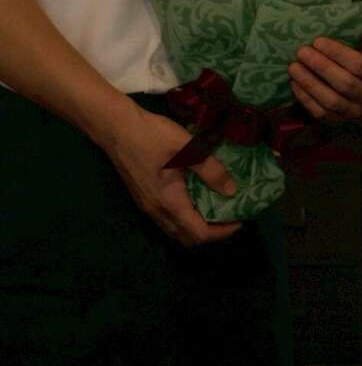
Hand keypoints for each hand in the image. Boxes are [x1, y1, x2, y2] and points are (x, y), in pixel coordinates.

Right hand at [104, 101, 241, 246]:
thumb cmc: (152, 136)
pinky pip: (168, 218)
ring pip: (175, 229)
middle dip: (211, 232)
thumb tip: (231, 190)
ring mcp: (148, 206)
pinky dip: (186, 216)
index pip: (199, 233)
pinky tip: (195, 196)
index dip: (222, 232)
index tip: (240, 219)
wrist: (116, 128)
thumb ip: (210, 169)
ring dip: (197, 225)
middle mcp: (157, 211)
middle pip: (187, 237)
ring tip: (216, 206)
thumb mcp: (186, 148)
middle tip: (230, 214)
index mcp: (169, 202)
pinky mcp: (144, 197)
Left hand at [288, 27, 361, 121]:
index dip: (337, 53)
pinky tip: (295, 83)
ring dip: (310, 84)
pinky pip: (321, 113)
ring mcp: (355, 112)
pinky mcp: (338, 121)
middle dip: (321, 67)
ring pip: (331, 101)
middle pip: (345, 84)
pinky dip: (306, 99)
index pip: (360, 65)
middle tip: (302, 52)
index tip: (317, 41)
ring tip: (294, 67)